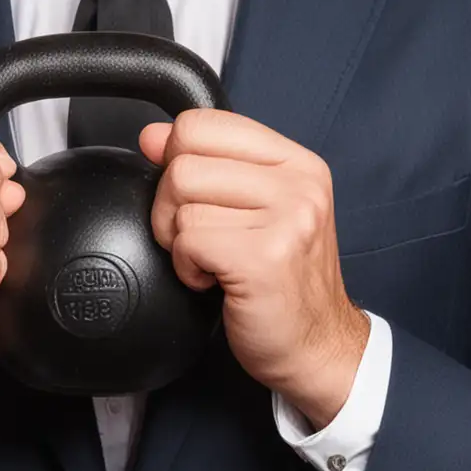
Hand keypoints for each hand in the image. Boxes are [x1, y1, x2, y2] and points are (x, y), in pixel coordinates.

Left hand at [138, 109, 368, 425]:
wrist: (319, 348)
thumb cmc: (283, 282)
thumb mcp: (255, 209)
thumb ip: (207, 165)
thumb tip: (151, 135)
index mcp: (296, 162)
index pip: (204, 122)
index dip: (177, 158)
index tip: (191, 195)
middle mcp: (298, 184)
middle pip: (183, 161)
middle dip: (171, 206)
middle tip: (201, 237)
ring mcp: (286, 219)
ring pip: (181, 203)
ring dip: (180, 241)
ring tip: (213, 261)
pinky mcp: (264, 258)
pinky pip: (188, 241)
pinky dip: (187, 267)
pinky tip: (213, 280)